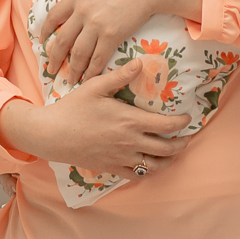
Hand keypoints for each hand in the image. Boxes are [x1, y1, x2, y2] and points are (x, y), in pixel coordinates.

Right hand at [0, 63, 194, 177]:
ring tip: (173, 154)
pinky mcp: (111, 168)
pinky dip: (146, 171)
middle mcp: (130, 142)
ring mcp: (121, 158)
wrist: (51, 135)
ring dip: (168, 161)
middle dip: (182, 144)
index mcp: (130, 121)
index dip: (182, 123)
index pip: (168, 126)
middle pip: (167, 149)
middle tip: (187, 138)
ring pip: (154, 166)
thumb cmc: (73, 108)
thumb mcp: (96, 86)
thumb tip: (141, 62)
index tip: (188, 118)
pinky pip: (136, 175)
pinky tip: (148, 164)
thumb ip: (120, 75)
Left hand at [41, 0, 198, 83]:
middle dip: (54, 57)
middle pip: (62, 40)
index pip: (54, 16)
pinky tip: (89, 78)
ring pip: (78, 53)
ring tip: (71, 79)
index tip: (42, 41)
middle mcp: (83, 12)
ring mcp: (96, 25)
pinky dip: (91, 70)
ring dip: (72, 69)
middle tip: (51, 69)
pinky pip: (97, 58)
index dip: (45, 31)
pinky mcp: (112, 35)